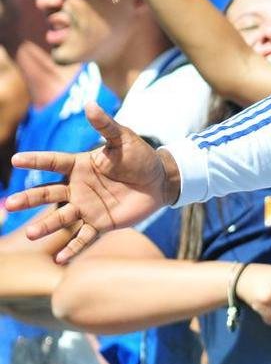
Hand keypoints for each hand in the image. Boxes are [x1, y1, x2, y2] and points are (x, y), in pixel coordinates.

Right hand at [4, 103, 175, 262]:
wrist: (161, 180)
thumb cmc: (140, 156)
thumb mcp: (123, 139)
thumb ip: (106, 125)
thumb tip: (90, 104)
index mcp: (80, 165)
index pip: (53, 162)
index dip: (36, 160)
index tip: (16, 160)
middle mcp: (78, 188)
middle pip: (48, 193)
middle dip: (29, 199)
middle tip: (9, 205)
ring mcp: (88, 207)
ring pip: (62, 218)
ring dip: (46, 226)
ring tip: (31, 234)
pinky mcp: (101, 223)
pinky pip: (84, 237)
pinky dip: (73, 248)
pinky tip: (59, 259)